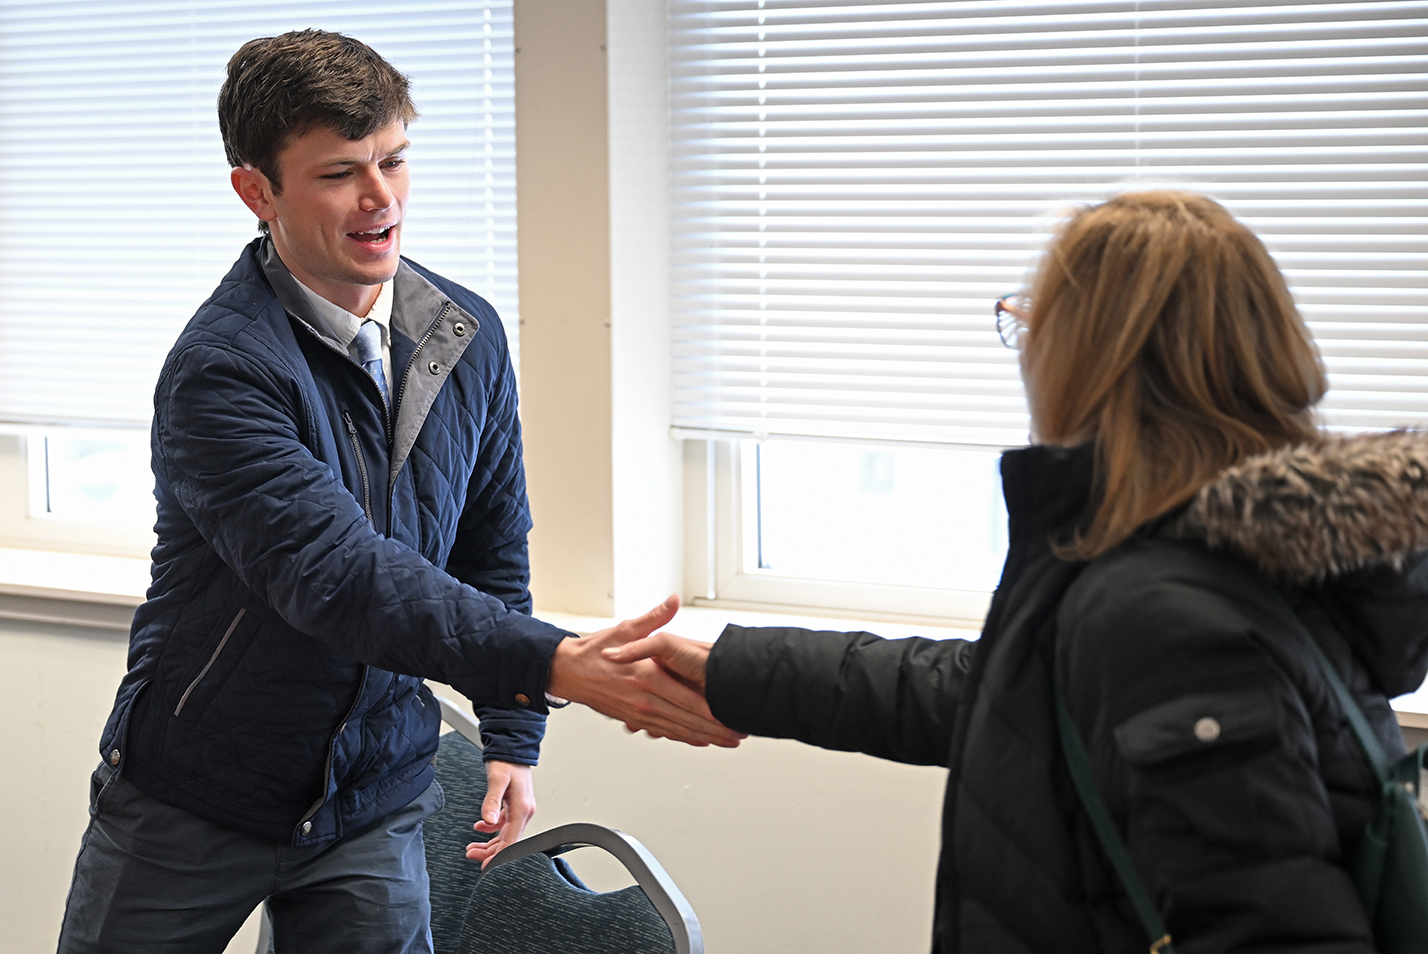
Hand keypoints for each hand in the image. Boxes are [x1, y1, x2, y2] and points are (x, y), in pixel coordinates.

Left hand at [464, 760, 534, 867]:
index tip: (486, 866)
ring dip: (489, 843)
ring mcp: (520, 809)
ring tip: (471, 848)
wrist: (512, 748)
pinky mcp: (514, 805)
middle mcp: (524, 811)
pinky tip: (479, 827)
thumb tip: (487, 820)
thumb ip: (491, 801)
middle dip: (490, 852)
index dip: (499, 856)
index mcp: (522, 809)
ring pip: (505, 834)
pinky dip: (491, 829)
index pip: (512, 841)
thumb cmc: (507, 762)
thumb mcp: (497, 780)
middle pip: (508, 841)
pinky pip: (503, 824)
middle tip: (471, 855)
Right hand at [546, 595, 742, 747]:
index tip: (731, 715)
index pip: (687, 698)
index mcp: (646, 676)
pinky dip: (683, 737)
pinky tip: (698, 740)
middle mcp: (644, 698)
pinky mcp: (632, 718)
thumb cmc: (594, 651)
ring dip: (704, 737)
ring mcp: (638, 712)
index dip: (712, 710)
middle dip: (715, 728)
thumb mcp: (626, 628)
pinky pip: (662, 731)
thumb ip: (654, 619)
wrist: (566, 671)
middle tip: (738, 734)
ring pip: (677, 729)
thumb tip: (672, 602)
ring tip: (726, 741)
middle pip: (687, 719)